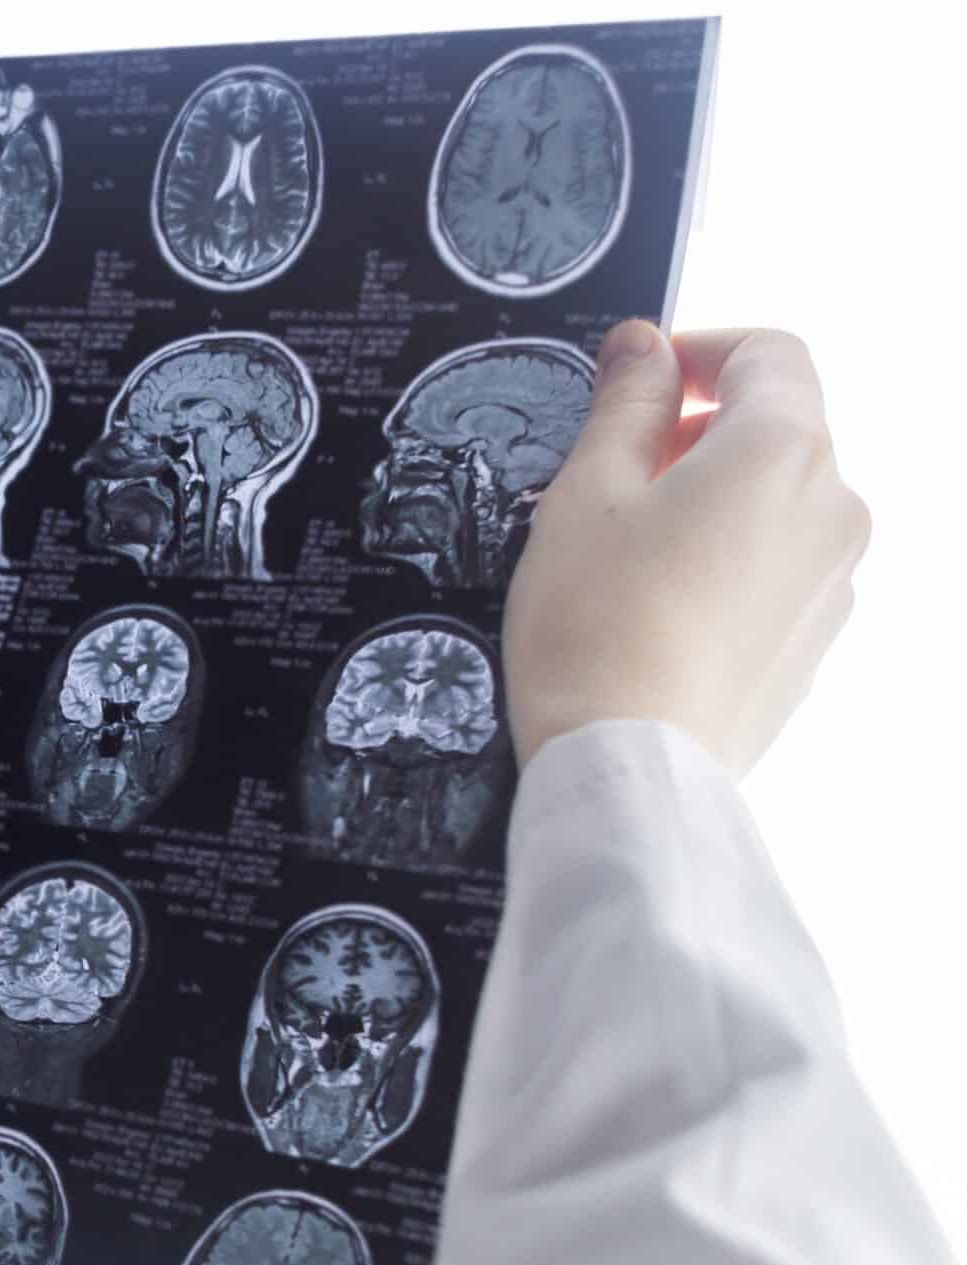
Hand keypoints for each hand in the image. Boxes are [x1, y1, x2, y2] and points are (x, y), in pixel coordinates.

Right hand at [506, 322, 872, 773]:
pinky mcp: (817, 639)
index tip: (639, 378)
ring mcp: (834, 578)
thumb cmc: (596, 624)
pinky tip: (659, 605)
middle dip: (701, 429)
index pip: (769, 352)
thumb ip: (626, 404)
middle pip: (781, 428)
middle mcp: (833, 505)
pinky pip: (780, 568)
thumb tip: (642, 345)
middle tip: (615, 470)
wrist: (627, 762)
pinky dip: (730, 559)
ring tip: (632, 549)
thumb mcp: (587, 492)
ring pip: (781, 501)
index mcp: (783, 449)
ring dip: (717, 497)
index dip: (700, 350)